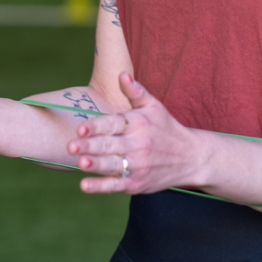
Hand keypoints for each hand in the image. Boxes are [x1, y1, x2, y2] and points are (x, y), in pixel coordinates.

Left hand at [67, 73, 199, 194]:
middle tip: (70, 145)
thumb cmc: (167, 128)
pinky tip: (85, 185)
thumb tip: (121, 74)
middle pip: (110, 145)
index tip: (81, 128)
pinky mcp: (137, 183)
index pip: (114, 124)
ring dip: (95, 165)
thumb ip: (136, 92)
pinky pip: (116, 185)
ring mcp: (137, 166)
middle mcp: (137, 145)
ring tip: (79, 163)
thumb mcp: (155, 106)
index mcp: (138, 124)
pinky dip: (100, 187)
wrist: (191, 157)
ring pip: (112, 165)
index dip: (96, 126)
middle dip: (90, 146)